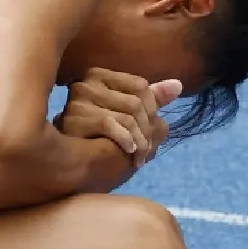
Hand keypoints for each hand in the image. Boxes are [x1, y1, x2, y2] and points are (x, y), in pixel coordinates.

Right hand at [56, 71, 182, 171]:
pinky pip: (112, 125)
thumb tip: (178, 85)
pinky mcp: (72, 120)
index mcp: (98, 76)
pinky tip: (128, 154)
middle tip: (147, 154)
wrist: (68, 172)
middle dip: (148, 132)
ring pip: (128, 115)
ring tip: (138, 160)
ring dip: (140, 143)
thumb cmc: (99, 144)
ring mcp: (76, 102)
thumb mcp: (128, 120)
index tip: (151, 133)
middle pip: (136, 102)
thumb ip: (151, 101)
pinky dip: (126, 141)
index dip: (153, 112)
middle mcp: (85, 84)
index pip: (141, 85)